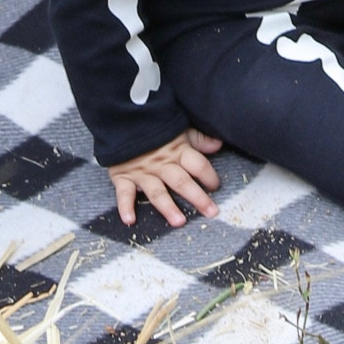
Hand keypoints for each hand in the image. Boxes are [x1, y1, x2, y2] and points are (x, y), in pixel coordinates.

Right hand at [108, 127, 222, 226]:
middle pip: (182, 182)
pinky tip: (130, 220)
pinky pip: (124, 194)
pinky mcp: (124, 177)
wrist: (124, 121)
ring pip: (157, 192)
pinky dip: (125, 207)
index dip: (209, 175)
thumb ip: (198, 139)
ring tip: (179, 222)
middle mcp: (162, 164)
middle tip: (211, 212)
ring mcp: (143, 173)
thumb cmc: (156, 129)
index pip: (197, 164)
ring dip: (168, 207)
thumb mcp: (179, 130)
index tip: (216, 187)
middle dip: (197, 197)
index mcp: (177, 151)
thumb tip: (219, 144)